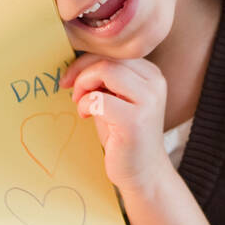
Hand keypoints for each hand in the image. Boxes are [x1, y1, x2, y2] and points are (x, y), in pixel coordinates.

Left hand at [61, 54, 172, 198]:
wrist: (142, 172)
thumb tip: (75, 61)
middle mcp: (154, 84)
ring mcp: (148, 102)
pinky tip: (86, 117)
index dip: (87, 61)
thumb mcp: (116, 99)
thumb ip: (105, 78)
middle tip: (70, 89)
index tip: (71, 78)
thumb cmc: (123, 135)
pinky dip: (85, 105)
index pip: (114, 53)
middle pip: (109, 59)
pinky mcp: (135, 122)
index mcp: (151, 75)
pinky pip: (99, 99)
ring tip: (81, 103)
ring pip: (106, 71)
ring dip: (84, 85)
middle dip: (81, 71)